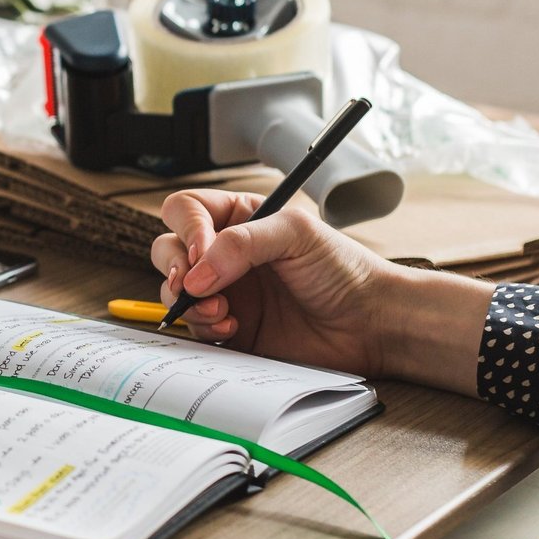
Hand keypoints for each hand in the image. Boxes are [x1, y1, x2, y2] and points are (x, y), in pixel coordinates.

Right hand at [152, 189, 491, 393]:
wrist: (371, 325)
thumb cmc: (344, 271)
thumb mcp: (296, 234)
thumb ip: (241, 243)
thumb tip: (195, 272)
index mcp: (239, 220)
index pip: (185, 211)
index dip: (186, 230)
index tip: (203, 253)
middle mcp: (225, 254)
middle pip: (167, 249)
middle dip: (176, 268)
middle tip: (197, 285)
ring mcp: (225, 292)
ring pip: (173, 291)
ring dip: (189, 302)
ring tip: (224, 310)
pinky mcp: (230, 328)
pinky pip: (194, 327)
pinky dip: (203, 327)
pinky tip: (232, 327)